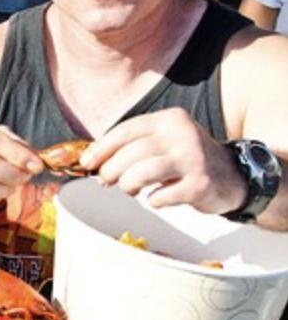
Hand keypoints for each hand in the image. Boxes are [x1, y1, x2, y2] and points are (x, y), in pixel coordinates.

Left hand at [82, 108, 246, 213]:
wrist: (233, 177)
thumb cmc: (185, 160)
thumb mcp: (162, 142)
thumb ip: (131, 147)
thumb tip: (91, 161)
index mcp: (169, 120)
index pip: (126, 130)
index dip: (101, 148)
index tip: (86, 163)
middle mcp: (182, 135)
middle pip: (132, 152)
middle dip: (111, 169)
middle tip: (105, 181)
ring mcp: (194, 159)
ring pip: (144, 171)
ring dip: (128, 184)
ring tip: (129, 189)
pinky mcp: (201, 184)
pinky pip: (163, 195)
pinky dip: (153, 200)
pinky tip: (156, 198)